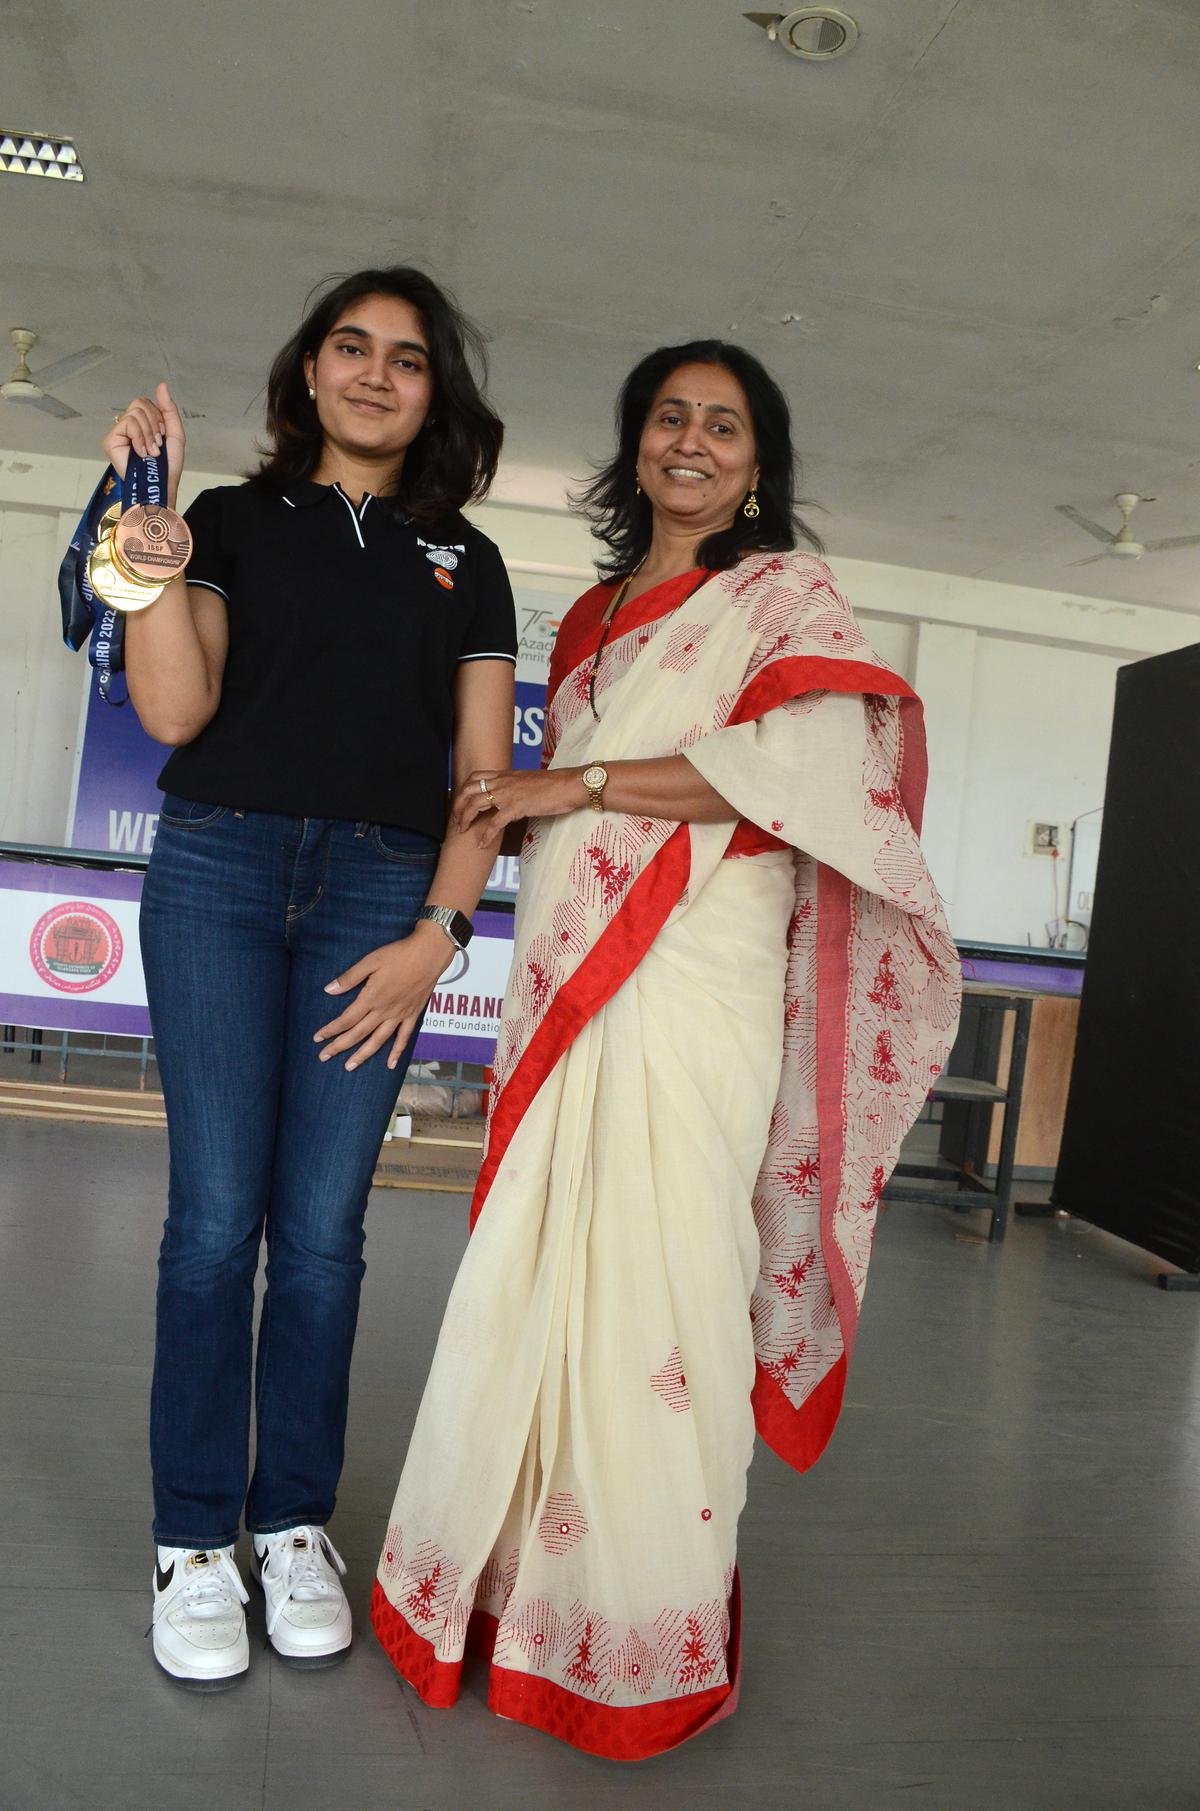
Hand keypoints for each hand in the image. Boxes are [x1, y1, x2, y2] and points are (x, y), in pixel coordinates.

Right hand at [102, 383, 185, 504]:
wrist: (163, 483)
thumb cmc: (169, 464)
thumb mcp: (174, 432)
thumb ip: (168, 408)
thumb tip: (162, 384)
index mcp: (142, 423)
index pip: (146, 402)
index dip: (158, 416)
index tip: (162, 437)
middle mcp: (128, 426)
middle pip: (140, 402)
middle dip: (154, 424)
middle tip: (156, 445)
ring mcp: (118, 433)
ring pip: (135, 413)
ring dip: (149, 434)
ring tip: (150, 452)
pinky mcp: (110, 440)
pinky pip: (128, 422)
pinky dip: (139, 438)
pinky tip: (140, 453)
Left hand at [314, 924, 450, 1070]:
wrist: (429, 954)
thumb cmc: (399, 954)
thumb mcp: (370, 961)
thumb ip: (350, 978)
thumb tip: (329, 990)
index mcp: (371, 997)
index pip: (346, 1019)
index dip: (331, 1029)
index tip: (317, 1038)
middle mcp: (384, 1011)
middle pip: (358, 1033)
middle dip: (339, 1046)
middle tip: (323, 1057)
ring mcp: (399, 1015)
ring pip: (378, 1040)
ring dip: (363, 1055)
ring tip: (349, 1066)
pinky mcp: (412, 1014)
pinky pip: (404, 1037)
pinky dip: (396, 1052)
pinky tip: (390, 1064)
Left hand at [452, 767, 583, 847]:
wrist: (568, 785)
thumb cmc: (554, 785)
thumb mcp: (529, 782)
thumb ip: (516, 787)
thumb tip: (511, 800)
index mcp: (505, 774)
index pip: (476, 776)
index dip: (464, 789)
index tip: (460, 802)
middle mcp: (502, 782)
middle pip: (469, 790)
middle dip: (458, 805)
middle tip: (456, 819)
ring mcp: (508, 794)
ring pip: (475, 804)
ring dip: (465, 818)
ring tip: (462, 830)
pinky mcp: (516, 807)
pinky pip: (494, 823)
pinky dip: (485, 835)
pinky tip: (482, 844)